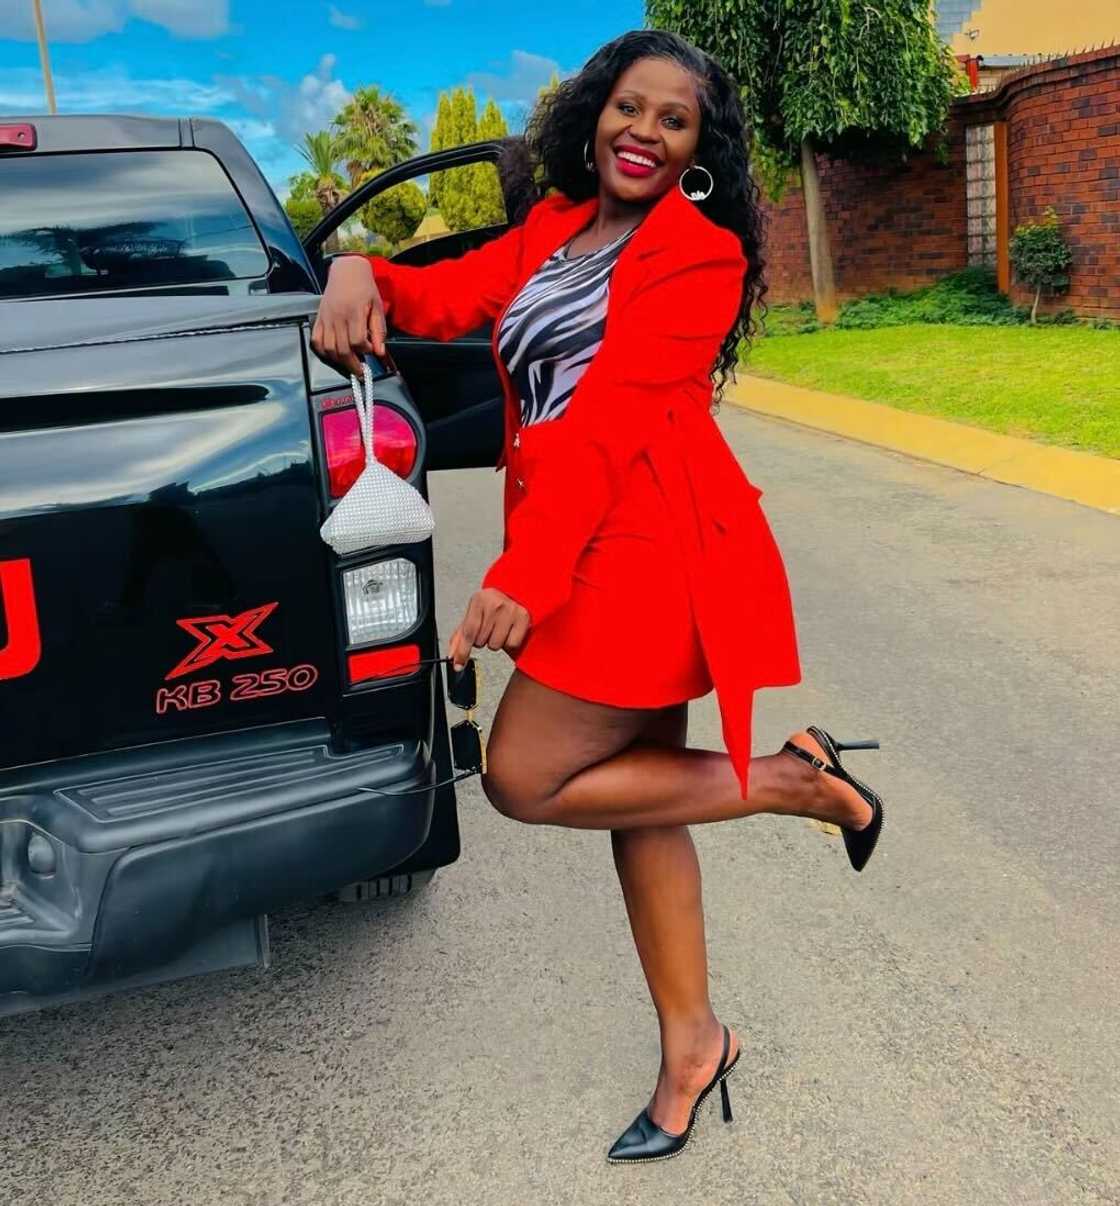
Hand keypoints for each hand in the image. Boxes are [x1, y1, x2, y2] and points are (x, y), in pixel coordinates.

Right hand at [311, 256, 387, 376]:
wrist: (346, 271)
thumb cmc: (365, 288)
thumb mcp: (377, 307)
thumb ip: (379, 331)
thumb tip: (379, 352)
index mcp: (354, 313)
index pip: (357, 341)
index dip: (365, 350)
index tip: (371, 350)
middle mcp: (337, 317)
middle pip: (342, 350)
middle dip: (353, 364)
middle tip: (361, 371)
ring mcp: (325, 319)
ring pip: (328, 349)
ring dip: (339, 361)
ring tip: (349, 363)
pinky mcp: (318, 319)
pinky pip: (316, 341)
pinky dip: (324, 352)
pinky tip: (334, 354)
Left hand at [448, 588, 530, 669]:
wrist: (513, 596)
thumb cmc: (491, 608)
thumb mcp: (473, 617)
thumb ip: (460, 637)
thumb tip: (453, 656)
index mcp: (479, 600)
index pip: (468, 632)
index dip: (463, 651)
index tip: (458, 664)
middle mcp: (495, 603)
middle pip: (481, 641)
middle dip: (482, 640)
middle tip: (488, 629)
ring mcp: (511, 609)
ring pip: (495, 644)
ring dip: (495, 642)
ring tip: (498, 630)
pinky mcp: (523, 617)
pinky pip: (511, 644)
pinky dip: (509, 642)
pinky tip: (509, 631)